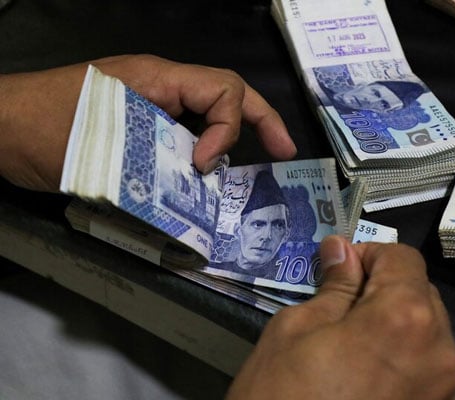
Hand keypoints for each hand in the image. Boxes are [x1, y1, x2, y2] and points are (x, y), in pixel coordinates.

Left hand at [0, 54, 295, 191]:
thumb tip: (202, 182)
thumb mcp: (105, 143)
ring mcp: (148, 105)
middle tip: (284, 151)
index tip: (207, 166)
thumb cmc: (40, 130)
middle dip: (261, 120)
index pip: (222, 90)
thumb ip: (160, 159)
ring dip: (231, 140)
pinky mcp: (137, 126)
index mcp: (156, 78)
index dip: (229, 128)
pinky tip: (202, 182)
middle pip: (226, 93)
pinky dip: (200, 154)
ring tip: (245, 175)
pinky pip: (182, 133)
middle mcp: (159, 87)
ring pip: (207, 113)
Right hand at [226, 235, 454, 399]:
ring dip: (393, 323)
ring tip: (350, 345)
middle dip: (382, 290)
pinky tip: (365, 372)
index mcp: (407, 316)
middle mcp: (442, 348)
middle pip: (420, 292)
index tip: (338, 269)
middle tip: (338, 308)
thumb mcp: (295, 331)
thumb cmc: (284, 399)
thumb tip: (342, 249)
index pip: (402, 258)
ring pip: (426, 329)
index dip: (368, 255)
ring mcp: (446, 387)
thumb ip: (333, 286)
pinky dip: (401, 355)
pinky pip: (426, 365)